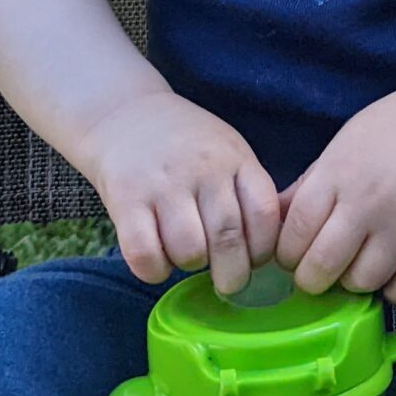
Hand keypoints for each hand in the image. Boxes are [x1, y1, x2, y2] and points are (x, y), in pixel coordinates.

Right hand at [81, 88, 280, 298]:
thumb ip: (246, 191)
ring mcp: (163, 184)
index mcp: (235, 159)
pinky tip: (157, 260)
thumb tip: (269, 249)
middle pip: (228, 238)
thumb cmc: (186, 144)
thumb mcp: (227, 151)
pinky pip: (145, 254)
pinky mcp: (125, 199)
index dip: (264, 249)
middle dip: (233, 275)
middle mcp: (203, 169)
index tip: (254, 260)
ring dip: (190, 266)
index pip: (265, 214)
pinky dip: (154, 271)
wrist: (125, 113)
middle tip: (228, 282)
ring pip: (189, 250)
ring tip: (186, 255)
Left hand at [274, 82, 395, 305]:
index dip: (287, 255)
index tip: (293, 256)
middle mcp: (370, 201)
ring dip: (354, 281)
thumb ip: (305, 190)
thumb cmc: (386, 135)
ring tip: (359, 264)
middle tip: (320, 271)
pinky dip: (393, 291)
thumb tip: (267, 226)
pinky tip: (391, 272)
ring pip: (363, 282)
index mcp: (338, 174)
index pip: (296, 232)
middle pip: (323, 265)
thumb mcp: (338, 150)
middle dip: (312, 278)